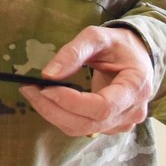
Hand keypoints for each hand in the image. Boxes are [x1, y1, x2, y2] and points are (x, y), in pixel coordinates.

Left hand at [23, 26, 154, 136]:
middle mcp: (133, 111)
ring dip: (53, 113)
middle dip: (53, 109)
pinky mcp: (111, 126)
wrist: (137, 56)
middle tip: (28, 89)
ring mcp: (123, 123)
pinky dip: (61, 115)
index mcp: (136, 87)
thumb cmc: (118, 44)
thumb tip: (48, 75)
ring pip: (82, 129)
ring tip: (33, 92)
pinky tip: (48, 99)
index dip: (72, 102)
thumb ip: (73, 52)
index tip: (45, 88)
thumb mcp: (97, 37)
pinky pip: (82, 128)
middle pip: (89, 123)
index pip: (103, 106)